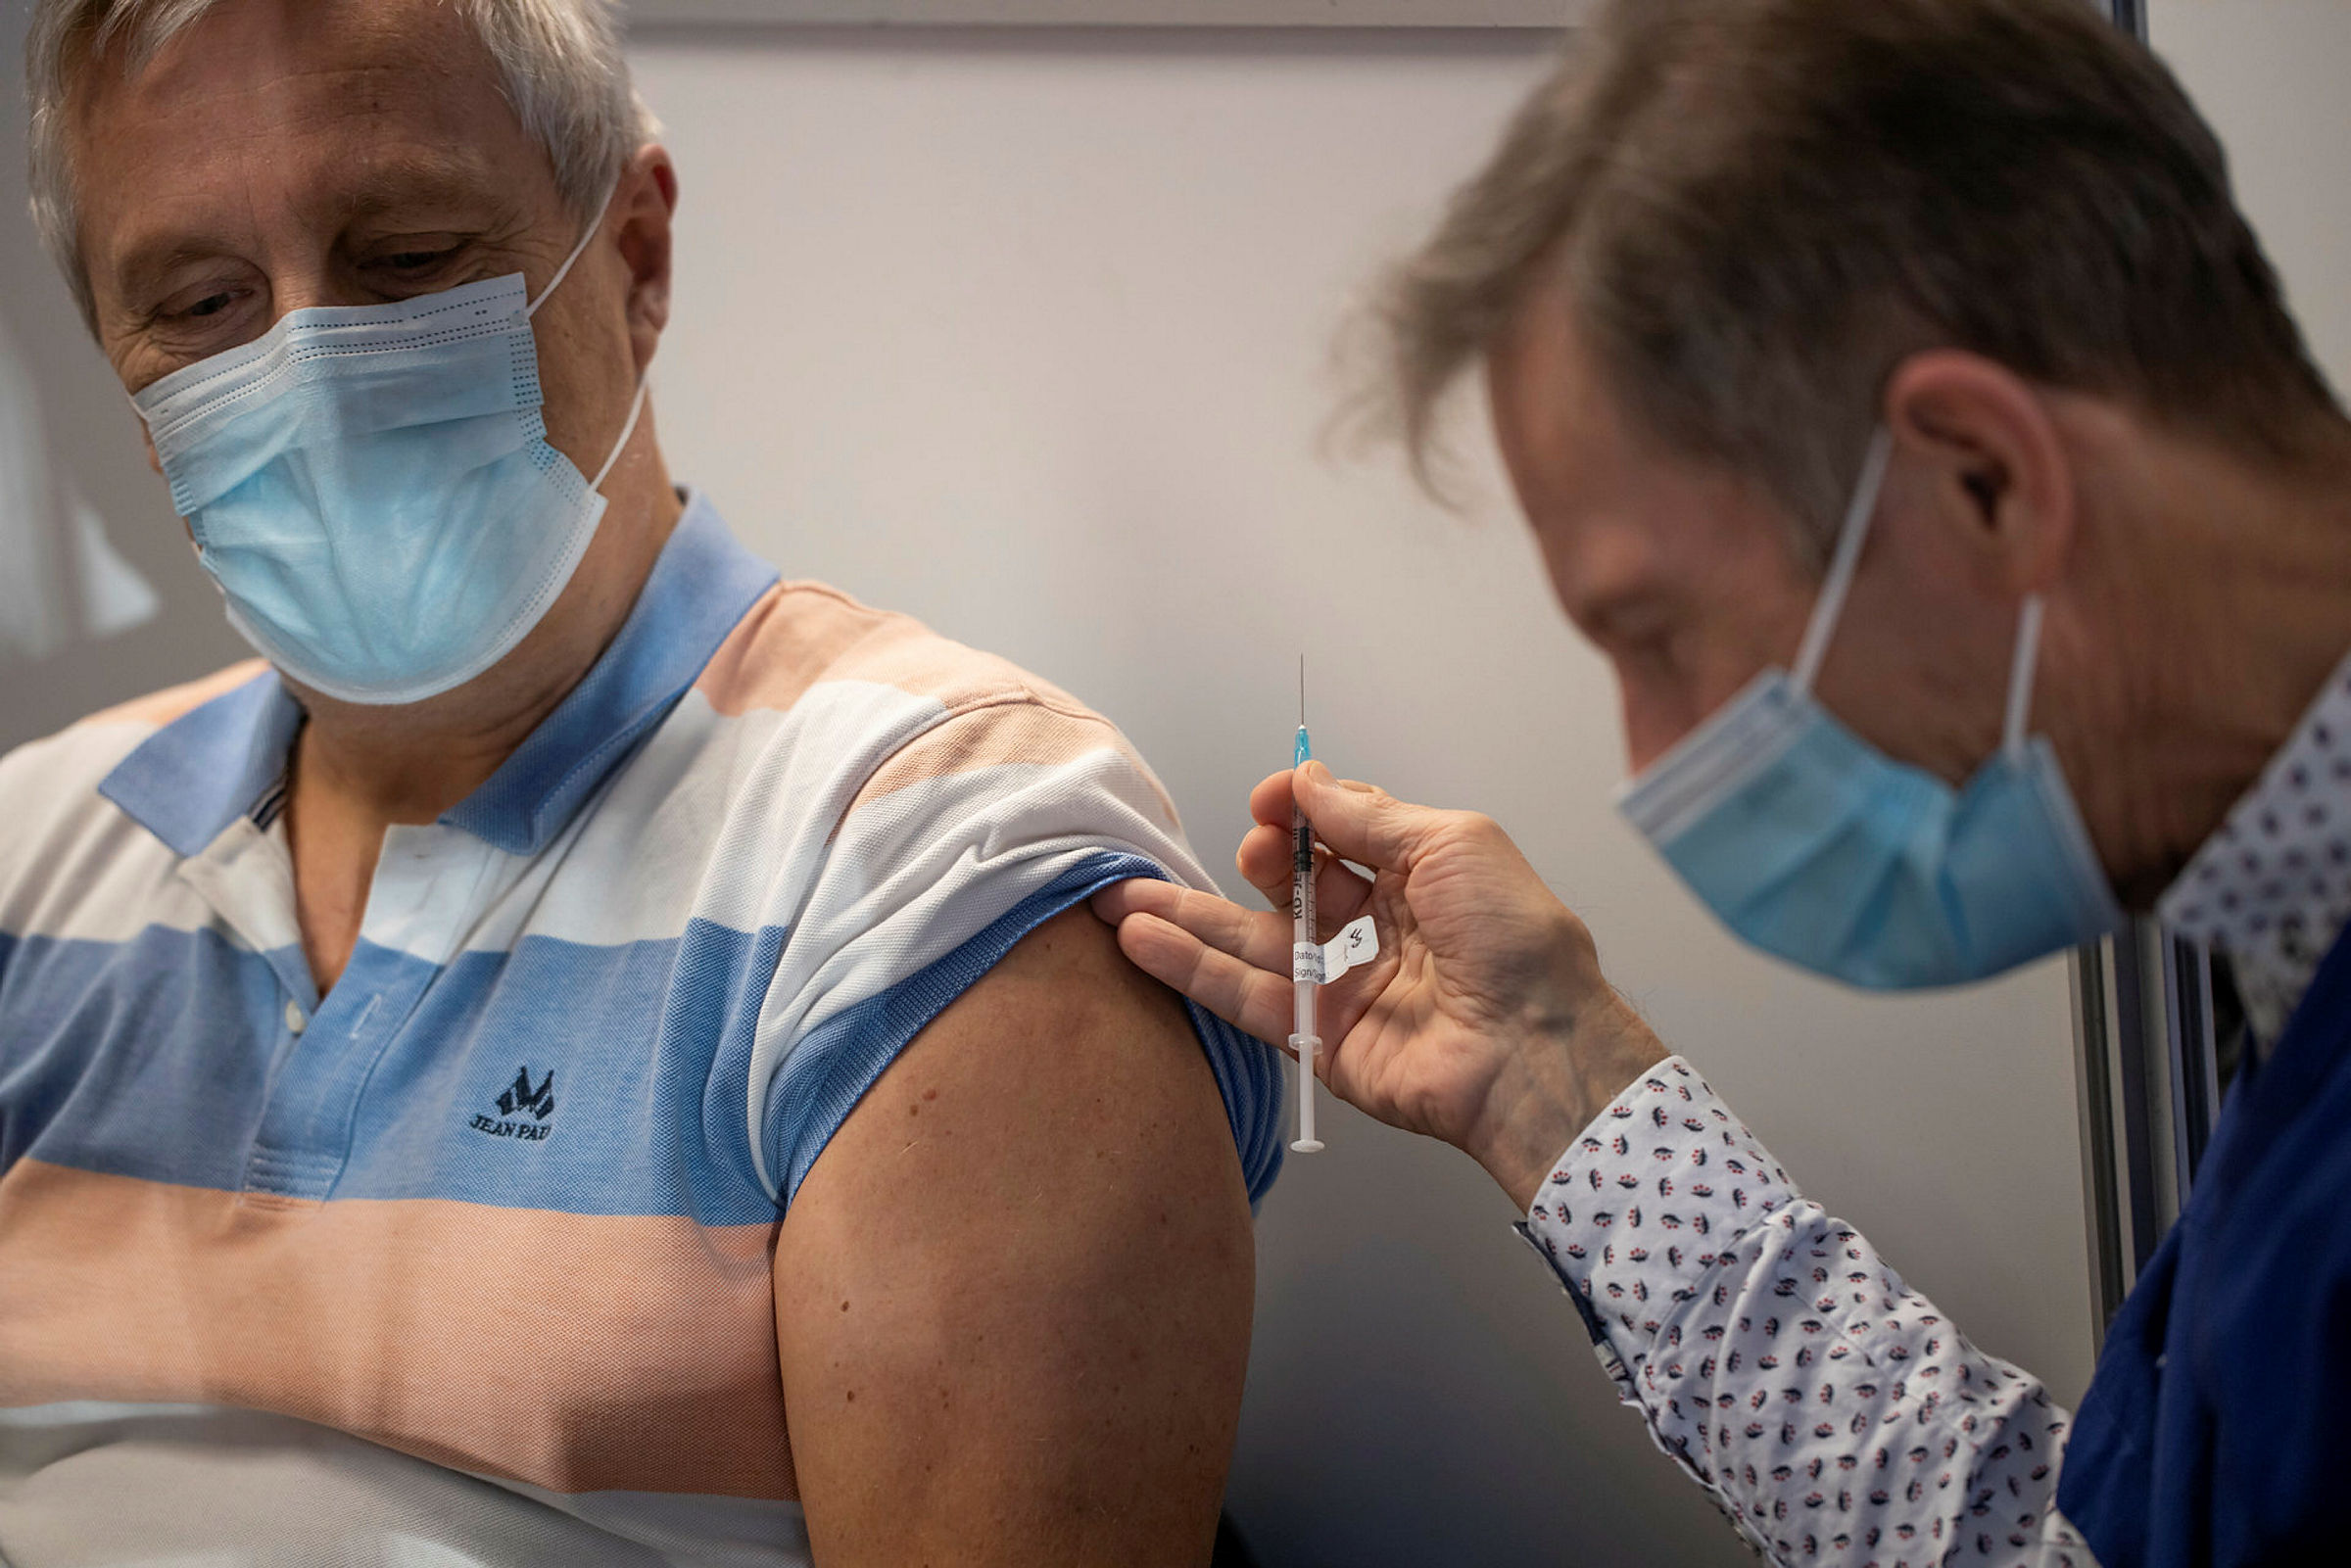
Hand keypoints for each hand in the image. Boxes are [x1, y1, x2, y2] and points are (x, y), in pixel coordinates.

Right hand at [1091, 763, 1666, 1209]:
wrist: (1532, 1050)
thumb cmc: (1514, 939)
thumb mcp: (1449, 844)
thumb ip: (1367, 816)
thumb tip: (1306, 781)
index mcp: (1420, 877)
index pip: (1341, 834)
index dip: (1303, 812)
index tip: (1273, 799)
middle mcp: (1378, 930)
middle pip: (1293, 887)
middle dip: (1259, 858)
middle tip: (1253, 850)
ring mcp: (1343, 987)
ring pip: (1251, 945)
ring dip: (1186, 918)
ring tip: (1122, 895)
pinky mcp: (1317, 1041)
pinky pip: (1244, 999)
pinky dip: (1190, 969)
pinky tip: (1141, 941)